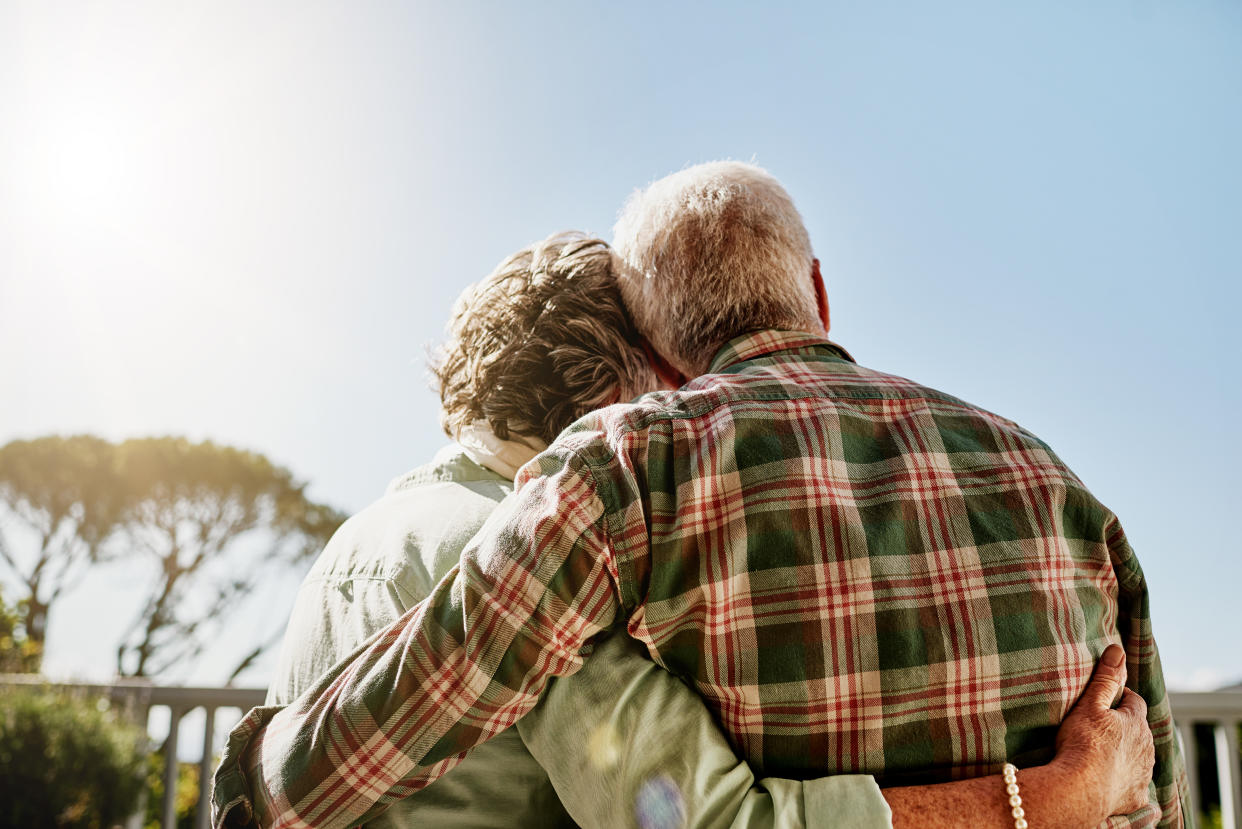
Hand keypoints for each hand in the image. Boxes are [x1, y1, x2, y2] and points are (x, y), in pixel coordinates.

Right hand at [1053, 644, 1154, 819]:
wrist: (1079, 789)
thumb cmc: (1081, 743)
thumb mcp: (1090, 704)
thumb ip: (1105, 678)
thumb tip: (1118, 650)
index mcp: (1136, 723)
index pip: (1135, 703)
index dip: (1122, 699)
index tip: (1106, 701)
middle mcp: (1146, 748)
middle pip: (1139, 731)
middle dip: (1126, 727)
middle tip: (1101, 727)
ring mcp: (1143, 774)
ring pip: (1139, 757)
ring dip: (1127, 753)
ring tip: (1103, 754)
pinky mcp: (1136, 796)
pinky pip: (1134, 785)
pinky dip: (1125, 782)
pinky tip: (1110, 782)